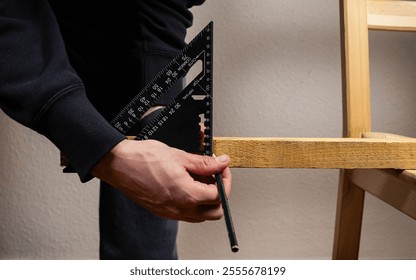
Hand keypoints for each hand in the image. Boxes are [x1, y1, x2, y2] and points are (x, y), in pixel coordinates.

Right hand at [91, 139, 231, 221]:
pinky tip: (187, 184)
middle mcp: (179, 209)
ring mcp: (169, 213)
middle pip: (214, 212)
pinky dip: (192, 202)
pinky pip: (185, 213)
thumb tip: (221, 163)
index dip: (225, 180)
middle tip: (215, 176)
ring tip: (200, 179)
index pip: (219, 197)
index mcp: (187, 195)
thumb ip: (204, 162)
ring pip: (200, 215)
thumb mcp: (179, 156)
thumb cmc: (142, 159)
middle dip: (220, 194)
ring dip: (206, 200)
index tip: (221, 168)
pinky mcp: (161, 211)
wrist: (118, 164)